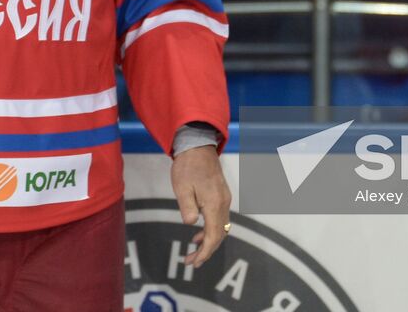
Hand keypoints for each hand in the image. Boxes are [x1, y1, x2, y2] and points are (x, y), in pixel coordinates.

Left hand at [170, 144, 231, 266]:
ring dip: (209, 241)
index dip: (205, 252)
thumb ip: (187, 207)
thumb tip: (191, 224)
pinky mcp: (221, 194)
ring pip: (221, 227)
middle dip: (207, 251)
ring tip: (193, 251)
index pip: (214, 235)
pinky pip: (220, 218)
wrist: (198, 144)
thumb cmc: (188, 166)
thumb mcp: (182, 187)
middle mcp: (224, 203)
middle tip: (191, 261)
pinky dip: (211, 230)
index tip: (194, 262)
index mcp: (214, 203)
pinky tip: (198, 233)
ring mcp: (224, 198)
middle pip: (220, 234)